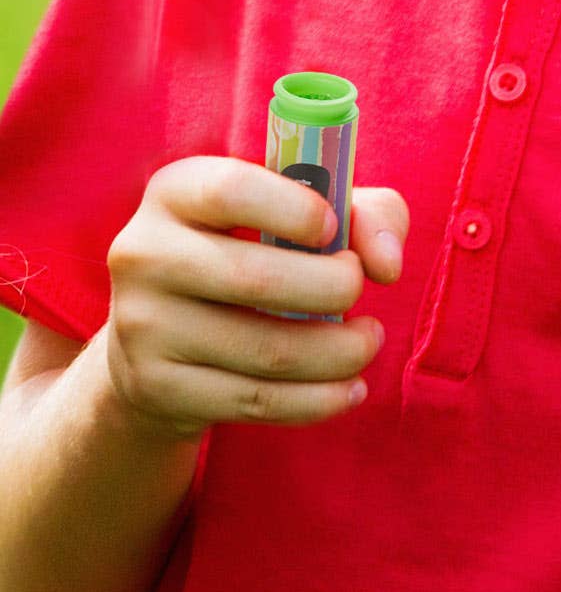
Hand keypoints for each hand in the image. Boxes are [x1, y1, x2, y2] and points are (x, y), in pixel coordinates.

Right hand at [103, 158, 408, 439]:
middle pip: (256, 279)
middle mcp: (144, 254)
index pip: (230, 190)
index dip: (296, 210)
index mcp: (176, 191)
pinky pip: (257, 400)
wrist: (161, 339)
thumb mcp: (307, 215)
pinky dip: (320, 399)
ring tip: (367, 341)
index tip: (333, 231)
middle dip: (336, 289)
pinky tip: (350, 388)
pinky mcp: (155, 388)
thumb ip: (366, 216)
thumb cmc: (256, 253)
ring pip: (268, 351)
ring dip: (342, 352)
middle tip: (358, 292)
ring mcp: (143, 326)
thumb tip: (387, 266)